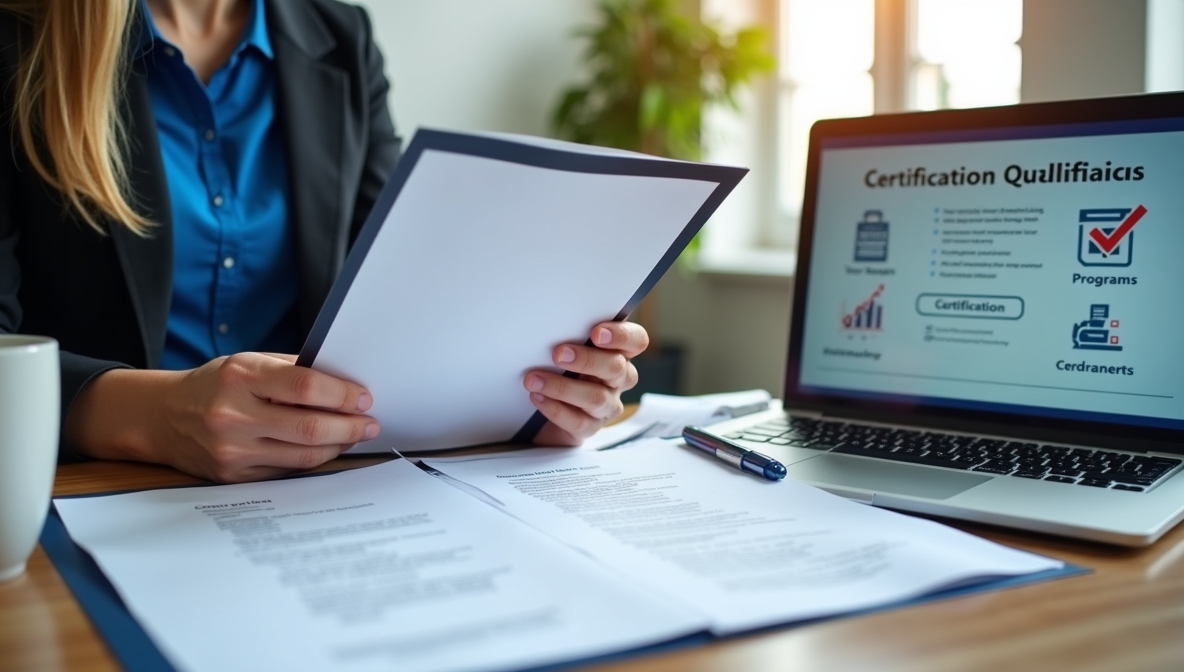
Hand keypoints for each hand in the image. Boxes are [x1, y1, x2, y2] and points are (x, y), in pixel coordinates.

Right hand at [67, 353, 378, 482]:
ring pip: (304, 455)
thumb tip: (345, 382)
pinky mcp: (234, 476)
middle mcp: (233, 415)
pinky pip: (288, 470)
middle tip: (369, 422)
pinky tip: (326, 448)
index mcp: (240, 377)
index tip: (363, 397)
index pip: (305, 387)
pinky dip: (313, 459)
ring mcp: (233, 450)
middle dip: (350, 426)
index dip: (342, 394)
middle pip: (310, 427)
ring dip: (338, 445)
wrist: (161, 418)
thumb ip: (292, 370)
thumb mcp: (247, 363)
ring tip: (354, 434)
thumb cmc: (214, 385)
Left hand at [524, 321, 648, 445]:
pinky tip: (537, 397)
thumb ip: (571, 335)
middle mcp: (618, 380)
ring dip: (563, 387)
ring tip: (535, 379)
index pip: (637, 341)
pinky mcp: (590, 427)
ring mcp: (607, 406)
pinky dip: (555, 409)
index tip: (596, 333)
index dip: (622, 336)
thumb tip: (551, 322)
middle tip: (558, 354)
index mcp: (618, 353)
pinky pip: (578, 422)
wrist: (539, 413)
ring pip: (596, 398)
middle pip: (616, 368)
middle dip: (587, 360)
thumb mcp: (567, 347)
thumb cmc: (558, 368)